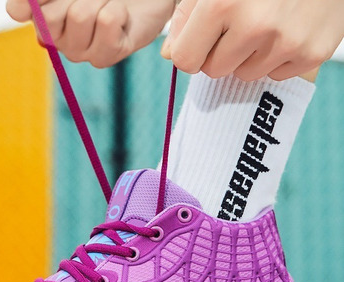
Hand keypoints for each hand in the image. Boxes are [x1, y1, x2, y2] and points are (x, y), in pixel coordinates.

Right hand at [7, 0, 174, 67]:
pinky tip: (121, 15)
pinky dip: (117, 9)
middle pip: (49, 16)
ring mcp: (81, 52)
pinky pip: (106, 22)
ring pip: (79, 16)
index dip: (32, 1)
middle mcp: (58, 40)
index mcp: (42, 19)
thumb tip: (15, 13)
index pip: (18, 9)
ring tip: (108, 2)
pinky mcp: (107, 56)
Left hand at [161, 0, 343, 80]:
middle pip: (214, 71)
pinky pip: (276, 75)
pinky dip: (277, 58)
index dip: (191, 50)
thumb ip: (186, 15)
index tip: (202, 38)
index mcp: (223, 4)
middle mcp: (256, 26)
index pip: (185, 60)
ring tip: (266, 23)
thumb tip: (168, 54)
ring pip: (245, 75)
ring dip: (249, 56)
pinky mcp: (312, 53)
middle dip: (220, 52)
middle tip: (239, 24)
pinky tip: (288, 28)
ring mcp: (287, 42)